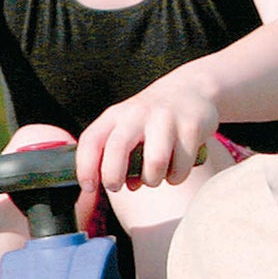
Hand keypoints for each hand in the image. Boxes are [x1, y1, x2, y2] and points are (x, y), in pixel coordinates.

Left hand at [76, 75, 218, 196]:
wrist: (192, 90)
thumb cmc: (154, 118)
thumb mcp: (129, 126)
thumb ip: (120, 155)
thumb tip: (126, 186)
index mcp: (116, 115)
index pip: (91, 140)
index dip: (85, 168)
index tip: (89, 188)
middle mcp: (138, 114)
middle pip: (117, 150)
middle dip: (113, 177)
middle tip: (118, 187)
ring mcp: (166, 119)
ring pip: (155, 163)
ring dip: (152, 180)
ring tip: (154, 179)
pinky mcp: (191, 127)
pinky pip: (181, 166)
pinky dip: (176, 177)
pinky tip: (175, 172)